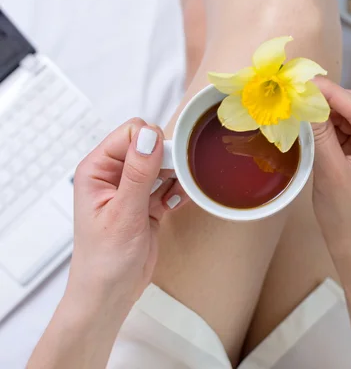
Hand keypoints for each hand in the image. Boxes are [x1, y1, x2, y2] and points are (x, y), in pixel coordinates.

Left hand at [65, 118, 187, 318]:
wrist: (111, 294)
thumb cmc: (105, 260)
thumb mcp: (124, 214)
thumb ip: (137, 173)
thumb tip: (148, 136)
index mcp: (97, 170)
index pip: (130, 133)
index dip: (151, 143)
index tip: (165, 163)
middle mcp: (113, 175)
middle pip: (149, 146)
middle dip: (168, 160)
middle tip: (175, 182)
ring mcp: (131, 189)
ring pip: (163, 165)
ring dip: (175, 176)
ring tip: (174, 197)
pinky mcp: (147, 203)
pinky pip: (169, 185)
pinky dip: (178, 192)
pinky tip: (176, 205)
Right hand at [311, 78, 350, 251]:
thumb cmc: (346, 214)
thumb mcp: (331, 171)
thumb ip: (320, 133)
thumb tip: (306, 99)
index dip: (329, 92)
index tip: (303, 78)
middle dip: (325, 98)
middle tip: (295, 87)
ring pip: (346, 115)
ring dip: (323, 109)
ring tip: (296, 100)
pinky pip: (342, 128)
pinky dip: (324, 123)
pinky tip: (307, 117)